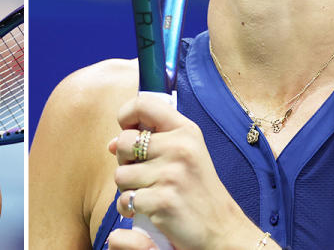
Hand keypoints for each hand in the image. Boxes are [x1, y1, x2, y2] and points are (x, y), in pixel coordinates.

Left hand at [107, 96, 263, 249]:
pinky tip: (147, 210)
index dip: (126, 114)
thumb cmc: (197, 190)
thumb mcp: (186, 154)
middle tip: (143, 174)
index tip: (128, 130)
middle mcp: (180, 148)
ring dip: (127, 187)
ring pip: (120, 174)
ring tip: (149, 193)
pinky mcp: (162, 201)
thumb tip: (111, 144)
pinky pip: (125, 200)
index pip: (143, 104)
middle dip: (125, 161)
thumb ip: (151, 142)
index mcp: (186, 131)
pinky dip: (129, 208)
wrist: (222, 229)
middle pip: (123, 142)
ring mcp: (171, 175)